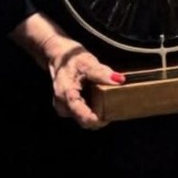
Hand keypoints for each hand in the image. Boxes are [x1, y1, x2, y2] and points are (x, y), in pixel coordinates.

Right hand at [11, 13, 121, 129]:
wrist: (58, 55)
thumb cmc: (71, 58)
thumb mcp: (87, 62)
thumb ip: (102, 73)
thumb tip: (119, 80)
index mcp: (66, 96)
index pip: (85, 119)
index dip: (101, 119)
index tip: (113, 111)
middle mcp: (63, 107)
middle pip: (86, 121)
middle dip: (100, 115)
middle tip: (111, 101)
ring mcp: (64, 108)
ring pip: (85, 119)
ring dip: (97, 111)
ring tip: (102, 95)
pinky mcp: (68, 108)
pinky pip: (83, 114)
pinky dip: (92, 107)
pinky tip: (96, 95)